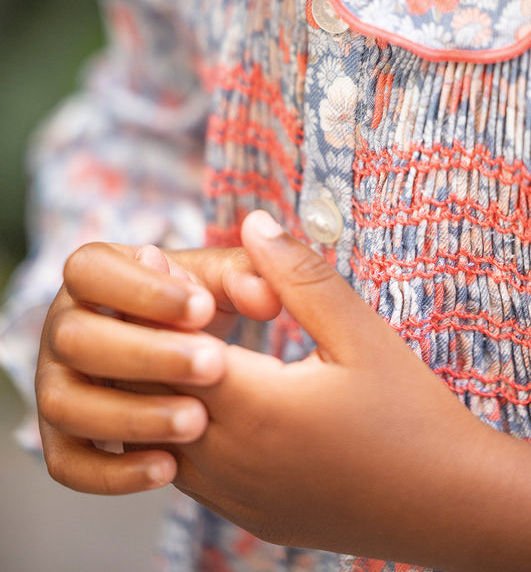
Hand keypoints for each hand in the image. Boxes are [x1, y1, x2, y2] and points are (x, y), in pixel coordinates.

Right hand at [36, 239, 281, 494]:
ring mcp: (53, 385)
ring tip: (197, 421)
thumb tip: (267, 297)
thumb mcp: (218, 283)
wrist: (183, 360)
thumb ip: (244, 278)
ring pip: (65, 404)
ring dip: (131, 415)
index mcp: (91, 274)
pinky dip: (113, 472)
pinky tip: (168, 467)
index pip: (89, 270)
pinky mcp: (61, 440)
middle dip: (145, 354)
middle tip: (212, 365)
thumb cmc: (197, 306)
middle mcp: (61, 327)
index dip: (142, 290)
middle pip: (75, 338)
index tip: (203, 308)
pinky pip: (68, 463)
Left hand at [170, 212, 490, 566]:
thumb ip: (301, 276)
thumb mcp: (361, 333)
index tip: (153, 259)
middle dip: (144, 337)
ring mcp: (238, 496)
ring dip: (155, 385)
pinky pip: (186, 472)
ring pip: (160, 437)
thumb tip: (254, 223)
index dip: (156, 299)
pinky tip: (197, 392)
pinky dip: (176, 428)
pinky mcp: (249, 514)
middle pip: (152, 392)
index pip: (173, 347)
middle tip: (149, 290)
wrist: (450, 506)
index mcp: (259, 408)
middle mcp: (235, 460)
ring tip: (167, 333)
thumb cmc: (412, 415)